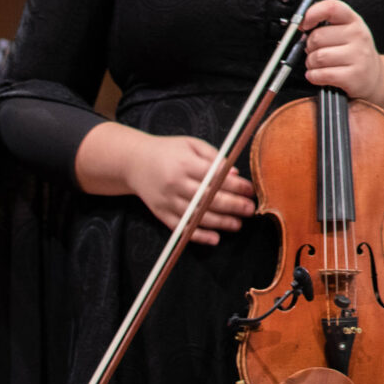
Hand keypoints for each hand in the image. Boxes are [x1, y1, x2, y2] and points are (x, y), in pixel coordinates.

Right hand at [123, 133, 254, 245]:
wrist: (133, 162)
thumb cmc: (168, 150)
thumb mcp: (192, 144)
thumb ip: (214, 157)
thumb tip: (235, 173)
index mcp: (185, 164)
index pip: (216, 177)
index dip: (236, 185)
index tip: (250, 190)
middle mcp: (175, 184)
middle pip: (209, 198)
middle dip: (233, 205)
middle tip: (250, 209)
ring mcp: (167, 201)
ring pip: (197, 215)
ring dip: (220, 222)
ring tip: (238, 224)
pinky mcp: (161, 213)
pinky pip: (181, 227)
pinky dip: (198, 235)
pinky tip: (214, 238)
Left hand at [301, 0, 383, 104]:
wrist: (373, 76)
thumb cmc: (354, 52)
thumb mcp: (347, 31)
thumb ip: (327, 24)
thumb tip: (301, 24)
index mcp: (354, 21)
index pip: (331, 8)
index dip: (312, 13)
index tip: (304, 24)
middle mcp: (358, 36)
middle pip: (317, 37)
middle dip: (309, 47)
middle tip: (316, 51)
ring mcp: (358, 56)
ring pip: (317, 57)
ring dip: (311, 63)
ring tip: (319, 65)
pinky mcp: (353, 76)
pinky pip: (320, 75)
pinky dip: (314, 76)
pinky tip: (320, 75)